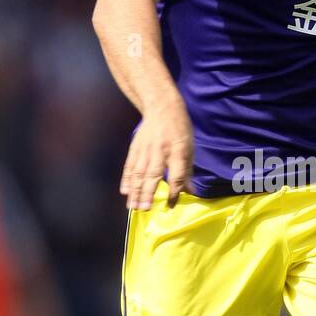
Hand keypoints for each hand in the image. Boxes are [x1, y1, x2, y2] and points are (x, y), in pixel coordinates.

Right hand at [120, 93, 193, 209]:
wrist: (161, 106)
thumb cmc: (179, 128)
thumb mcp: (190, 147)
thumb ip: (188, 170)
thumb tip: (190, 192)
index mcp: (178, 150)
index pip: (176, 175)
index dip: (174, 190)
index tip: (171, 204)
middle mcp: (160, 151)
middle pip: (153, 175)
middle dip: (148, 193)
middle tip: (144, 209)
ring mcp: (146, 148)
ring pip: (138, 173)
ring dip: (134, 191)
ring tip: (132, 206)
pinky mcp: (135, 147)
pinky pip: (130, 165)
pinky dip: (126, 179)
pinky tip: (124, 191)